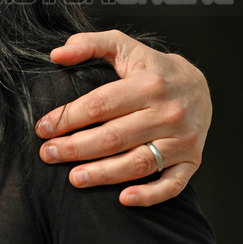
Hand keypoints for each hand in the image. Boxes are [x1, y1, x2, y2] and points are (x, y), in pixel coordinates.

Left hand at [36, 29, 210, 206]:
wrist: (199, 86)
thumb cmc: (151, 69)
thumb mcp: (122, 46)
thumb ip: (89, 44)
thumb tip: (56, 55)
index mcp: (150, 84)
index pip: (101, 105)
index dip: (68, 118)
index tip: (43, 128)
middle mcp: (169, 112)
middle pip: (115, 137)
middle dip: (76, 148)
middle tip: (48, 155)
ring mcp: (183, 139)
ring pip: (139, 162)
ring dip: (104, 174)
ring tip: (74, 178)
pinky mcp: (192, 160)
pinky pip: (172, 184)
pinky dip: (149, 195)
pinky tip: (123, 199)